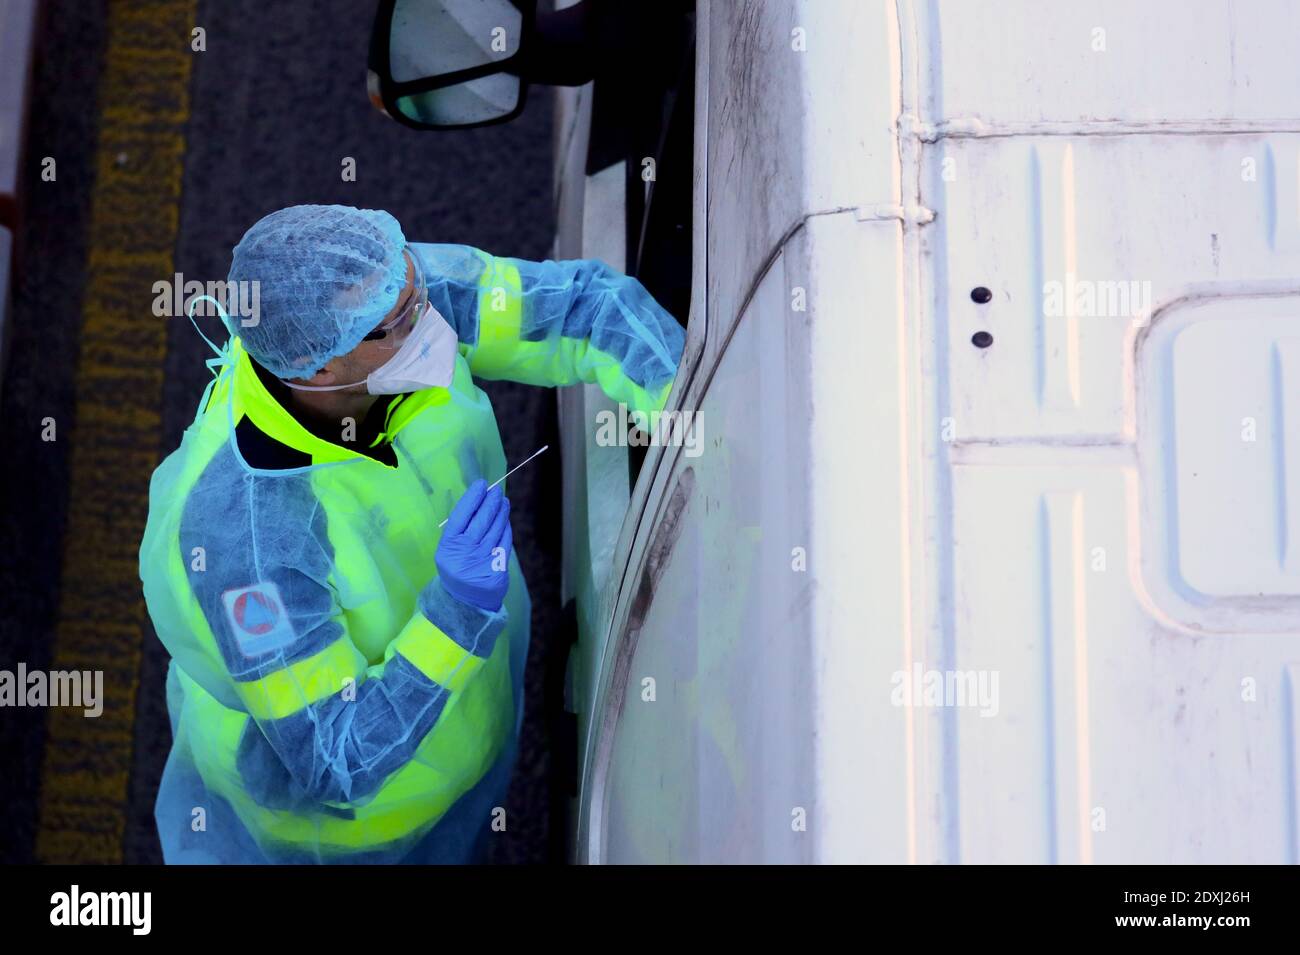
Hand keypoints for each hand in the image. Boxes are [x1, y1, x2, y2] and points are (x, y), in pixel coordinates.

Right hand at [435, 479, 512, 611]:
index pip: (461, 515)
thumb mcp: (449, 549)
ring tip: (503, 501)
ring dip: (501, 512)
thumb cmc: (457, 567)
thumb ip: (461, 528)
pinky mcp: (497, 570)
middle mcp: (464, 554)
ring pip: (495, 529)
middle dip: (490, 502)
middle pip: (481, 520)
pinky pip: (504, 542)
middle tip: (496, 491)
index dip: (472, 498)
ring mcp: (482, 562)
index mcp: (448, 547)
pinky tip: (505, 520)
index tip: (481, 485)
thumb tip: (479, 499)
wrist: (464, 602)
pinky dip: (506, 529)